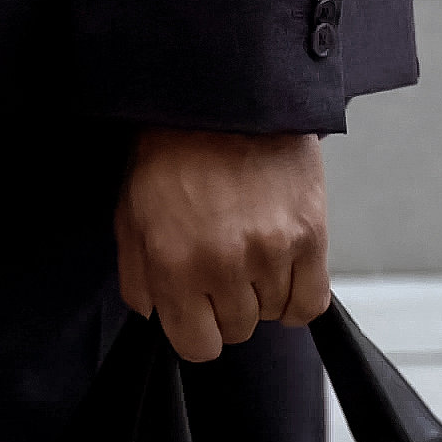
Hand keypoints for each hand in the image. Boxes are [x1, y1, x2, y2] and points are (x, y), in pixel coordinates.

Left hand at [114, 128, 332, 361]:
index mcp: (173, 264)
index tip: (200, 311)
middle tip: (223, 265)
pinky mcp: (309, 235)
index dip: (197, 331)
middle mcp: (222, 265)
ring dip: (261, 293)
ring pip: (272, 315)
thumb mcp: (132, 213)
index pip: (197, 346)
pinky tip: (283, 272)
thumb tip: (155, 316)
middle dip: (227, 306)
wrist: (225, 96)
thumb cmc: (174, 150)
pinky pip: (310, 301)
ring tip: (251, 251)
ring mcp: (270, 252)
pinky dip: (297, 296)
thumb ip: (138, 275)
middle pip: (237, 331)